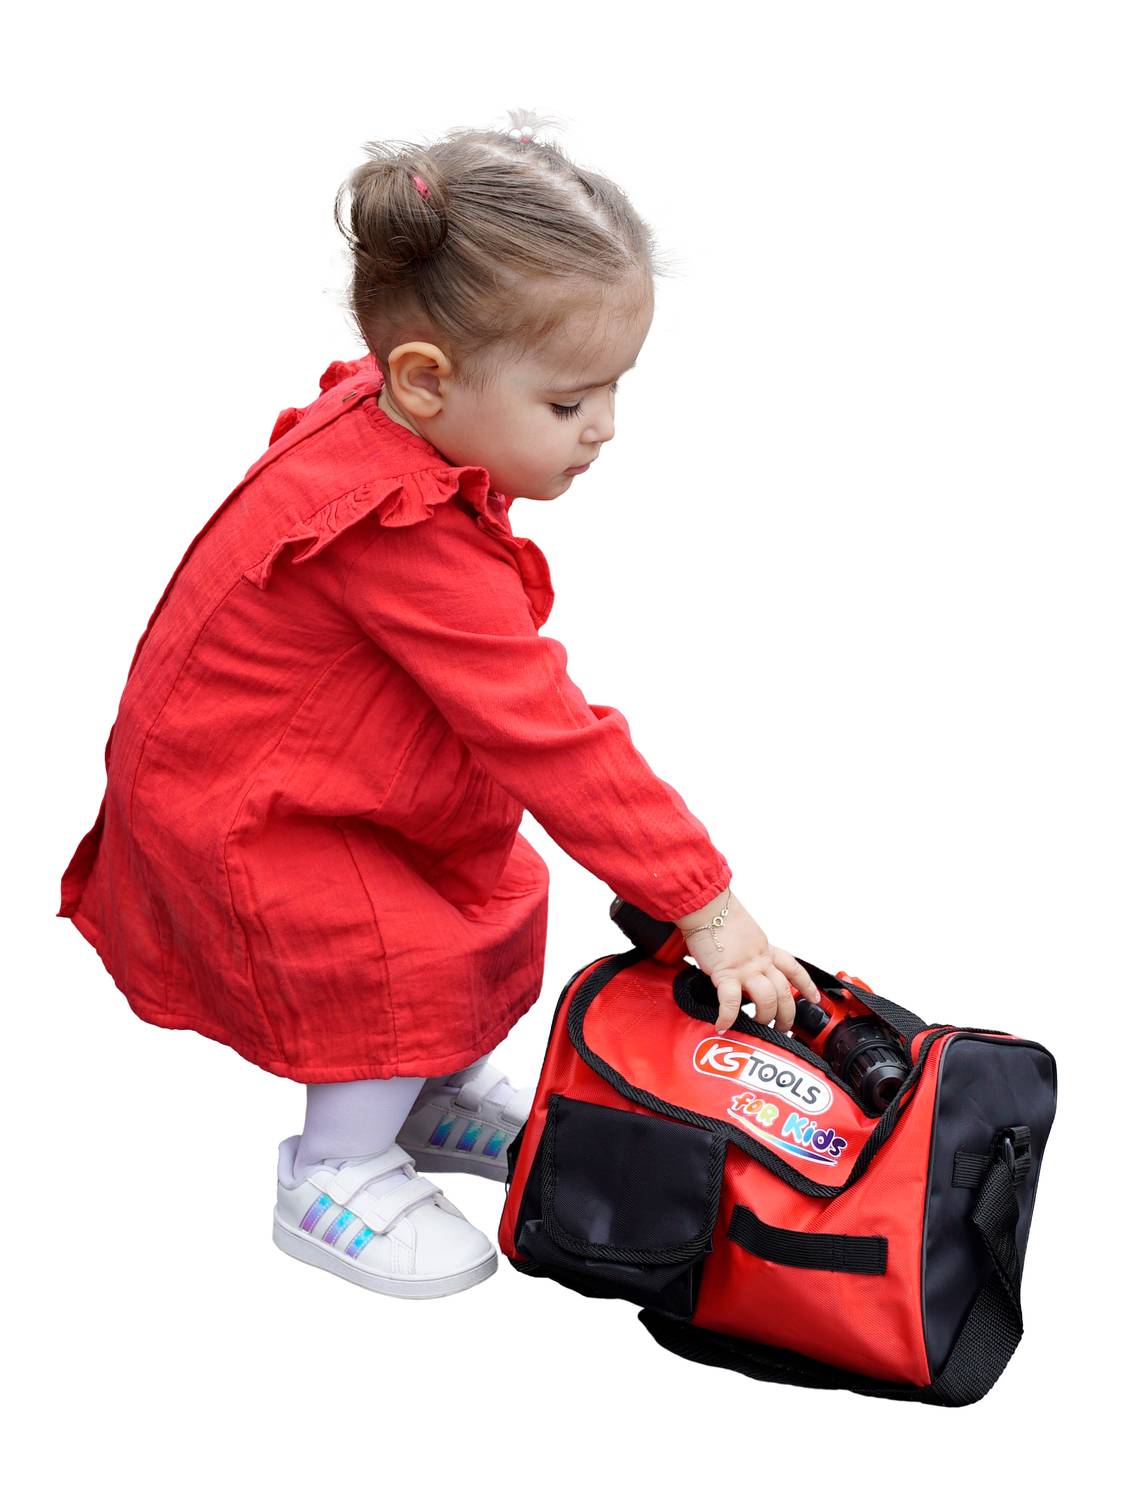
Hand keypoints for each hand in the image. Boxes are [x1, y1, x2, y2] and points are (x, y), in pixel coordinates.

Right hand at [674, 887, 818, 1033]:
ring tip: (755, 1026)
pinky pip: (732, 1001)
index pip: (794, 969)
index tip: (814, 999)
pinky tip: (722, 1024)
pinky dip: (728, 1016)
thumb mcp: (745, 933)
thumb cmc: (719, 916)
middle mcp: (760, 960)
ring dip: (764, 1017)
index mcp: (766, 950)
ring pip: (767, 999)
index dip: (807, 985)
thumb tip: (743, 964)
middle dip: (787, 1015)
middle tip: (781, 1028)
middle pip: (784, 992)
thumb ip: (749, 950)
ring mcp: (745, 968)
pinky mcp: (725, 973)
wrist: (706, 905)